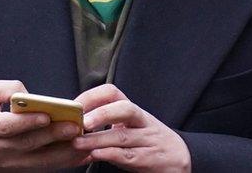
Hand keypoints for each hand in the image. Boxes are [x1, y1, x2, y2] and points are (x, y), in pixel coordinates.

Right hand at [0, 80, 90, 170]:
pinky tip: (80, 155)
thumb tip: (26, 93)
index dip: (27, 122)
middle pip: (28, 143)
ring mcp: (9, 161)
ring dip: (63, 152)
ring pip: (39, 160)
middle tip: (75, 126)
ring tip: (83, 141)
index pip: (7, 126)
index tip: (46, 115)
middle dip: (53, 135)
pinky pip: (42, 167)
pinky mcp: (18, 168)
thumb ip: (4, 88)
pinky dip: (62, 163)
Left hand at [73, 84, 190, 172]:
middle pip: (125, 109)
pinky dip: (110, 154)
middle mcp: (141, 121)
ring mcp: (147, 140)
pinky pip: (129, 155)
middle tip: (82, 121)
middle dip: (102, 114)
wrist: (179, 158)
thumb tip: (72, 123)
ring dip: (97, 139)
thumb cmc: (146, 139)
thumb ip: (107, 122)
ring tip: (77, 142)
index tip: (75, 105)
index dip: (93, 97)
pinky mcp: (148, 159)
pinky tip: (95, 155)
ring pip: (122, 136)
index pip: (113, 93)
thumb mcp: (130, 125)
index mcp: (132, 109)